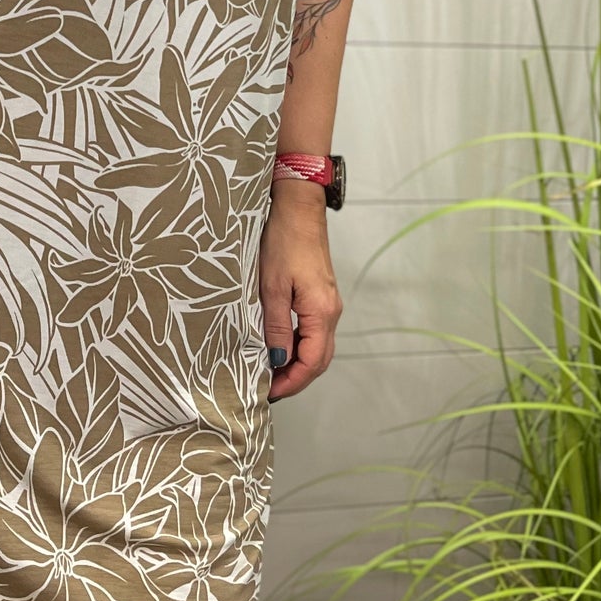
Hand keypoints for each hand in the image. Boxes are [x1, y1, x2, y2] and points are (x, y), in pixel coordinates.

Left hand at [259, 185, 342, 401]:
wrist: (298, 208)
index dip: (292, 382)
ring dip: (298, 363)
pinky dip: (299, 345)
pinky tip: (279, 346)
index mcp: (321, 312)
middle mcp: (331, 312)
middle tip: (269, 388)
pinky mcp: (321, 296)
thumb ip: (275, 327)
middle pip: (320, 359)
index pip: (312, 363)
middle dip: (296, 378)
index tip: (269, 392)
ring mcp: (328, 304)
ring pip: (318, 346)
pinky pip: (314, 331)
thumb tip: (277, 361)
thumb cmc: (284, 241)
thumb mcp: (271, 287)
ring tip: (270, 371)